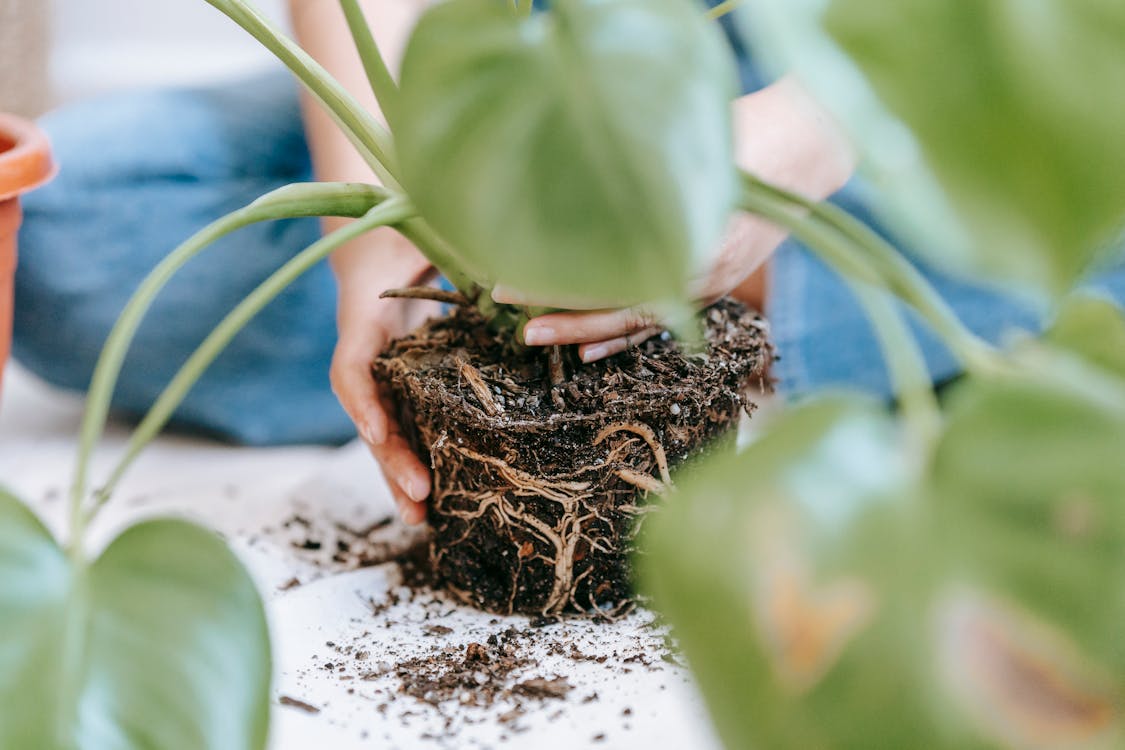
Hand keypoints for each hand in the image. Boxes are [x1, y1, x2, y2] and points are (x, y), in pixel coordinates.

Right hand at [330, 227, 434, 524]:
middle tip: (417, 496)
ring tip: (420, 519)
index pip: (352, 364)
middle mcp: (368, 353)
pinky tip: (434, 499)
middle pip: (370, 416)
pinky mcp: (402, 382)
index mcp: (364, 317)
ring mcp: (383, 373)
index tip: (377, 432)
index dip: (362, 401)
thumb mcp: (424, 228)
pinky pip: (406, 425)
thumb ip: (451, 248)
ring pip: (386, 433)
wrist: (379, 239)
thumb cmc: (403, 229)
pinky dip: (417, 460)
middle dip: (391, 459)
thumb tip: (503, 276)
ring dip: (401, 475)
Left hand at [496, 77, 855, 360]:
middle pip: (619, 302)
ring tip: (536, 333)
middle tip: (508, 300)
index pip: (612, 272)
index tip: (510, 277)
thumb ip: (643, 171)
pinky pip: (660, 322)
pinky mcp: (710, 285)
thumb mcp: (695, 146)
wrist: (806, 149)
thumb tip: (570, 177)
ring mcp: (707, 283)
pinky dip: (623, 337)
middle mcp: (701, 269)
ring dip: (584, 329)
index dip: (559, 280)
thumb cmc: (750, 136)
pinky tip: (589, 350)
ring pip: (636, 318)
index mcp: (694, 236)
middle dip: (561, 308)